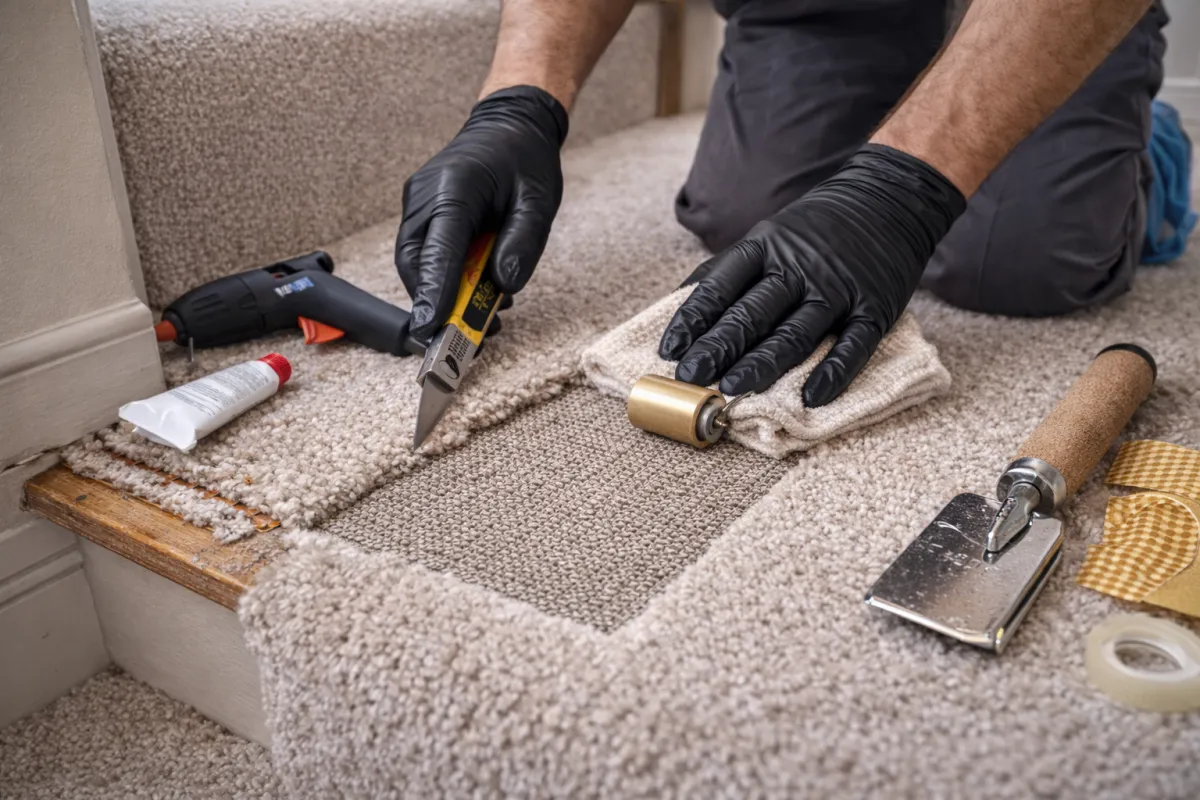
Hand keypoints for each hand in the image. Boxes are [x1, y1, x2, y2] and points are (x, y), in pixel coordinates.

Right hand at [396, 85, 568, 341]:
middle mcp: (425, 196)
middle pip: (415, 264)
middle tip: (465, 342)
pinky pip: (425, 257)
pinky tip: (476, 295)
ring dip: (441, 298)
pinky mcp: (422, 215)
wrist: (509, 126)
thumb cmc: (525, 160)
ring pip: (415, 265)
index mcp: (455, 187)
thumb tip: (505, 284)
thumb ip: (523, 242)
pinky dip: (444, 282)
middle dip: (434, 306)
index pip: (439, 250)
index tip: (431, 331)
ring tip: (483, 321)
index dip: (434, 294)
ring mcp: (418, 205)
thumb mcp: (539, 201)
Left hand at [658, 144, 965, 406]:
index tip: (669, 351)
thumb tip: (680, 304)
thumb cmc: (815, 227)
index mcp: (766, 248)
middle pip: (752, 314)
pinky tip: (811, 397)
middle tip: (690, 378)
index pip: (720, 287)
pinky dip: (833, 373)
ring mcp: (839, 290)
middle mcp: (800, 269)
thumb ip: (727, 270)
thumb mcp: (768, 235)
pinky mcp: (875, 308)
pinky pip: (853, 346)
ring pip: (795, 333)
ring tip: (732, 390)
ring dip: (762, 364)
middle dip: (718, 347)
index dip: (692, 320)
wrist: (890, 198)